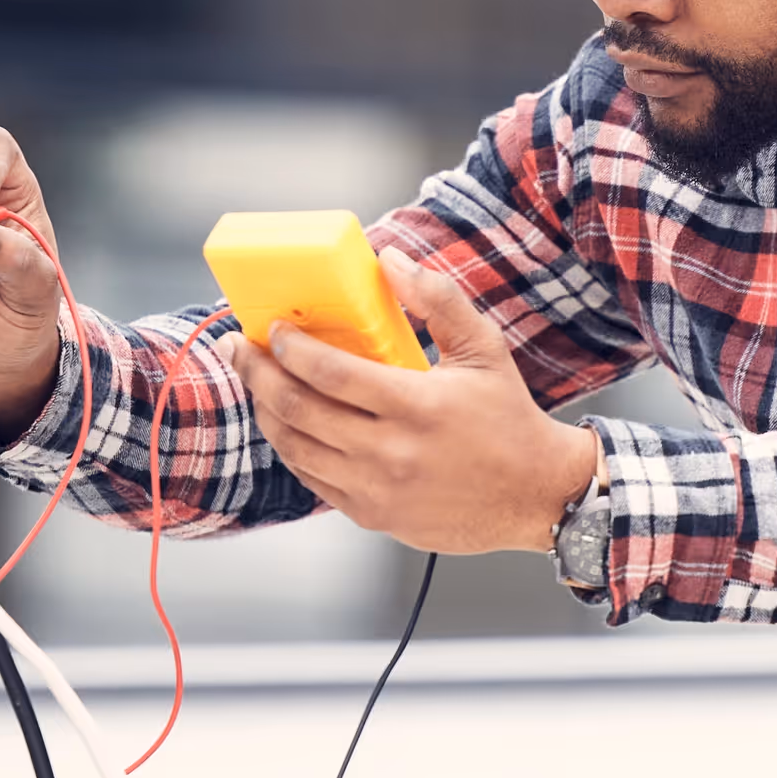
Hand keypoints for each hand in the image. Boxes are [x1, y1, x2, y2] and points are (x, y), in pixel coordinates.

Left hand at [225, 252, 601, 557]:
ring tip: (256, 384)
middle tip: (240, 349)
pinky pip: (313, 480)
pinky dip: (292, 448)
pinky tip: (287, 424)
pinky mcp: (373, 516)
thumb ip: (437, 299)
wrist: (536, 494)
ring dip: (265, 412)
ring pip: (295, 448)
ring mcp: (378, 489)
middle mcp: (390, 452)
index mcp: (416, 405)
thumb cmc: (508, 417)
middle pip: (298, 409)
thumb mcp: (483, 348)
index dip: (288, 348)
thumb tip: (388, 260)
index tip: (271, 328)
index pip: (329, 372)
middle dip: (256, 374)